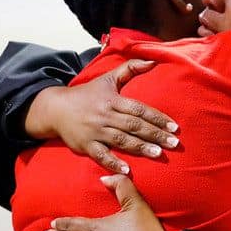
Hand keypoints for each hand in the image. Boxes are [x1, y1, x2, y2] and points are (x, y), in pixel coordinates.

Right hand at [25, 59, 179, 173]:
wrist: (55, 108)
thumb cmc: (87, 94)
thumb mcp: (107, 78)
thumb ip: (130, 69)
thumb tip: (153, 61)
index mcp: (112, 100)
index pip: (139, 109)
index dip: (157, 118)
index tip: (174, 126)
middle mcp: (105, 116)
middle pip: (134, 125)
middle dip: (155, 134)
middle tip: (174, 143)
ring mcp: (95, 132)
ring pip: (121, 140)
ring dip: (140, 148)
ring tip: (158, 154)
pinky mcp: (86, 145)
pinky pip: (101, 155)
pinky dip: (113, 163)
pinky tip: (126, 170)